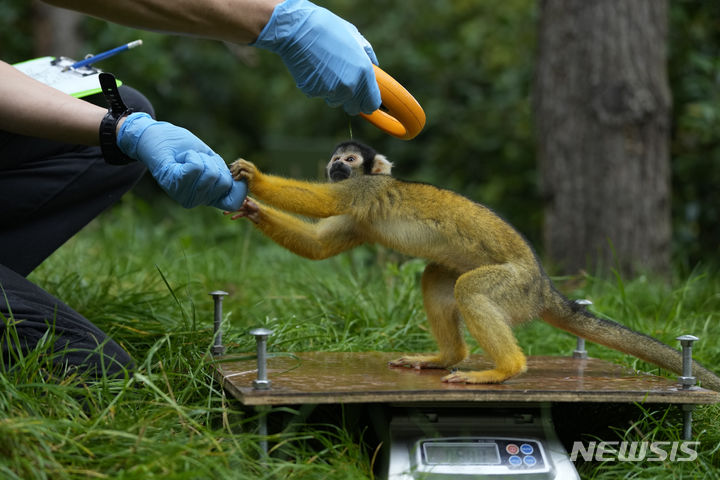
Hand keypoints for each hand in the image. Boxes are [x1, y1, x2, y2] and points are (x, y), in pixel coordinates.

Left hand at [117, 113, 246, 209]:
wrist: (156, 136)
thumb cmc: (183, 146)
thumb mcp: (210, 160)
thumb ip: (222, 174)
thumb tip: (239, 186)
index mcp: (205, 197)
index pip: (233, 202)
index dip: (238, 187)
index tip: (226, 171)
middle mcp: (194, 200)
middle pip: (223, 181)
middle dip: (213, 163)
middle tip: (196, 159)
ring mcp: (182, 194)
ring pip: (210, 174)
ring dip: (200, 157)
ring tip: (187, 158)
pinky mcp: (172, 183)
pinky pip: (194, 168)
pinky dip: (191, 155)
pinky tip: (180, 158)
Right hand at [224, 197, 260, 222]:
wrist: (262, 216)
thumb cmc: (259, 209)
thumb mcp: (255, 207)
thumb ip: (250, 204)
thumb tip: (245, 202)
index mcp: (248, 200)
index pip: (241, 196)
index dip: (236, 195)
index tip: (229, 193)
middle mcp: (245, 204)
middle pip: (236, 203)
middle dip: (230, 204)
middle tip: (224, 204)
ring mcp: (245, 209)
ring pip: (236, 209)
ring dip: (230, 211)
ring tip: (224, 213)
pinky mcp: (245, 214)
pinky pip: (239, 215)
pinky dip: (236, 216)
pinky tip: (232, 218)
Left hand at [230, 158, 259, 184]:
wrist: (261, 186)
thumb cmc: (252, 181)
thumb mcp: (247, 174)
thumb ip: (242, 170)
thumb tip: (231, 166)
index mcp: (250, 165)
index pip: (240, 160)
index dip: (234, 164)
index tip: (231, 170)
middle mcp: (251, 167)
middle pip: (239, 162)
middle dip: (233, 168)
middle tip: (231, 173)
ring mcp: (251, 171)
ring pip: (240, 166)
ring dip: (235, 171)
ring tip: (233, 176)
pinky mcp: (251, 177)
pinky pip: (242, 173)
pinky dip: (237, 176)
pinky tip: (236, 180)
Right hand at [252, 0, 380, 114]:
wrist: (298, 28)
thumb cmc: (327, 28)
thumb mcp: (354, 36)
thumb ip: (367, 55)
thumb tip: (374, 65)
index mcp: (364, 72)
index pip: (372, 103)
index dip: (368, 103)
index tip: (363, 101)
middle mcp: (350, 85)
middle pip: (353, 108)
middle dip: (349, 101)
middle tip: (341, 83)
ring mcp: (332, 91)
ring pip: (335, 100)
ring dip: (331, 91)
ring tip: (324, 67)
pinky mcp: (314, 92)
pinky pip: (318, 94)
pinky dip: (316, 85)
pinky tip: (312, 67)